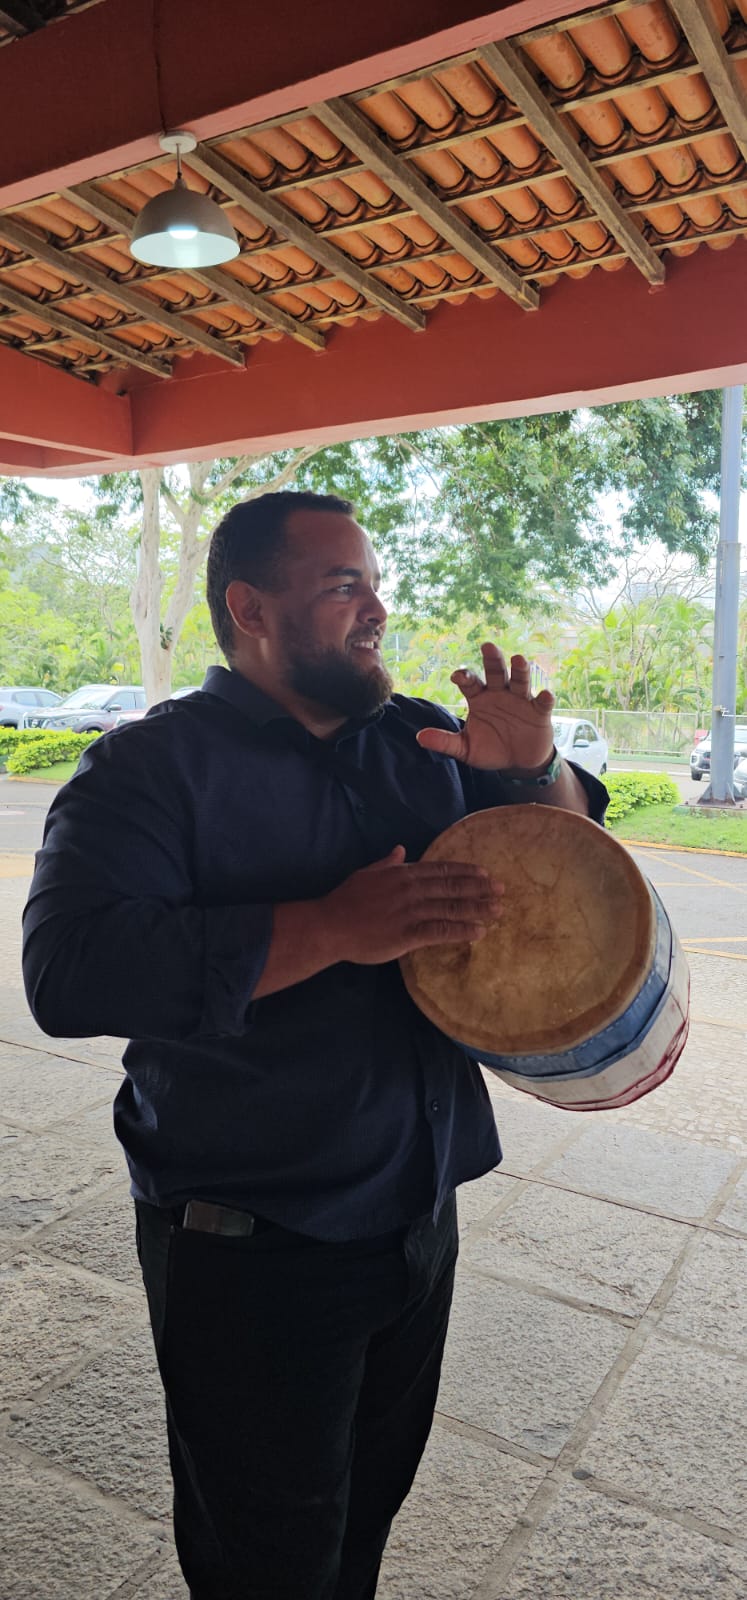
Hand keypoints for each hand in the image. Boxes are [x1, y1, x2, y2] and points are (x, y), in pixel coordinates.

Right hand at [321, 845, 502, 964]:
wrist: (329, 926)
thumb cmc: (345, 901)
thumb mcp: (367, 874)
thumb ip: (387, 863)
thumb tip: (402, 849)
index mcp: (402, 874)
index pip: (441, 870)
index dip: (465, 871)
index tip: (485, 874)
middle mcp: (411, 890)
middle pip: (452, 887)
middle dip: (480, 888)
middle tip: (502, 890)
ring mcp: (410, 912)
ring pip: (451, 907)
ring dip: (477, 908)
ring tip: (497, 911)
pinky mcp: (408, 935)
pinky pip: (441, 931)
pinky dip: (461, 931)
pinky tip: (478, 932)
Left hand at [416, 644, 555, 772]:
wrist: (518, 763)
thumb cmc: (491, 749)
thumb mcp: (466, 749)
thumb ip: (445, 742)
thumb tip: (419, 738)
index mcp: (480, 698)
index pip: (470, 683)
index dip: (464, 677)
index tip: (457, 676)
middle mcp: (500, 693)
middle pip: (495, 673)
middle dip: (492, 660)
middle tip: (487, 646)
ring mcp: (521, 700)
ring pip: (519, 681)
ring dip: (520, 670)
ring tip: (518, 659)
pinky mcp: (539, 712)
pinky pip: (542, 703)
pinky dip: (545, 698)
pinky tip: (545, 694)